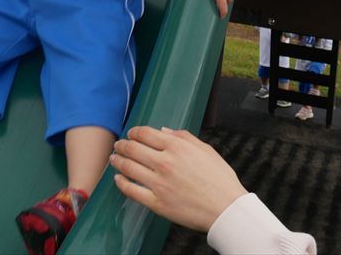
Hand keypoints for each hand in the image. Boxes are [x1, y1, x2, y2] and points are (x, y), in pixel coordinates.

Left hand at [111, 126, 246, 231]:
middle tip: (118, 146)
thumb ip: (183, 137)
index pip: (144, 134)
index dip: (134, 132)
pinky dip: (121, 183)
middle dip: (122, 145)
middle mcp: (165, 163)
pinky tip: (118, 180)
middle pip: (132, 148)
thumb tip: (164, 131)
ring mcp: (159, 183)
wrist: (227, 209)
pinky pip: (132, 191)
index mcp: (177, 147)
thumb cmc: (220, 180)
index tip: (130, 134)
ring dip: (117, 161)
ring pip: (128, 168)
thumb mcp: (205, 150)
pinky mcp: (157, 203)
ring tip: (114, 159)